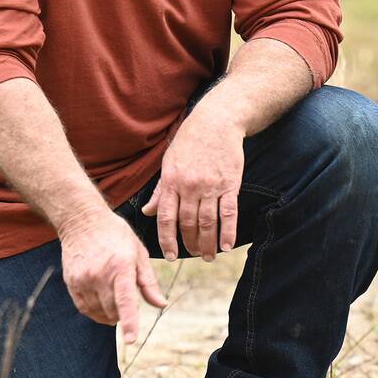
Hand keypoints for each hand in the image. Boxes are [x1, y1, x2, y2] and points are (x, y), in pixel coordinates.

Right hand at [57, 209, 167, 342]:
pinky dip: (95, 311)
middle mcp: (100, 274)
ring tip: (112, 295)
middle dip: (122, 313)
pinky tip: (100, 301)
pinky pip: (84, 308)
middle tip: (125, 295)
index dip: (129, 322)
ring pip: (98, 312)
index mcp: (121, 266)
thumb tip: (161, 304)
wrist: (82, 220)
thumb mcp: (139, 253)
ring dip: (109, 313)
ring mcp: (83, 279)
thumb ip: (149, 282)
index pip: (125, 300)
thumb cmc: (116, 235)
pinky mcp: (71, 282)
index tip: (131, 340)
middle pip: (113, 310)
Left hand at [143, 107, 244, 261]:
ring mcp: (211, 186)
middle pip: (188, 224)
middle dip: (190, 244)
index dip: (167, 240)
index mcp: (171, 181)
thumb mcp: (169, 162)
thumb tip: (147, 212)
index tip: (170, 255)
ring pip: (208, 222)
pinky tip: (226, 246)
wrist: (217, 121)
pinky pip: (229, 213)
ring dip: (207, 243)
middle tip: (193, 255)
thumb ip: (160, 191)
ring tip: (208, 256)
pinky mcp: (230, 184)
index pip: (167, 218)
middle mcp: (190, 186)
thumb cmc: (190, 141)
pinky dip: (228, 232)